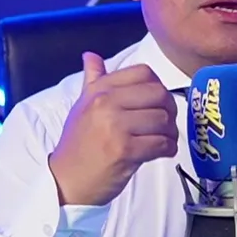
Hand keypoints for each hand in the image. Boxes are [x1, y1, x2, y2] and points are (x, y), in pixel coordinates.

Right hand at [48, 52, 178, 205]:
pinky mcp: (125, 151)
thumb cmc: (77, 145)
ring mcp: (115, 127)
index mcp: (99, 90)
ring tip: (165, 139)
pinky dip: (168, 148)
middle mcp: (106, 103)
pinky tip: (163, 151)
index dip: (158, 86)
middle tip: (167, 122)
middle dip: (170, 109)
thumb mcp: (81, 106)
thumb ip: (92, 80)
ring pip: (162, 119)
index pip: (143, 73)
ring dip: (170, 131)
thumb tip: (90, 56)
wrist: (66, 180)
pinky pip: (161, 143)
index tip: (158, 101)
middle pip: (158, 93)